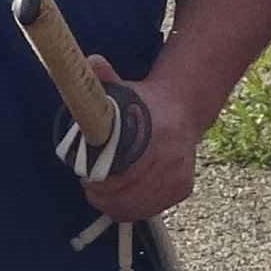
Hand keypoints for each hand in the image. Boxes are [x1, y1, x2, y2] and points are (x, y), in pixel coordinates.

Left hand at [70, 73, 202, 232]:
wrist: (182, 110)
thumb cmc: (145, 103)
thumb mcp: (124, 89)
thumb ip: (104, 78)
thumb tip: (91, 62)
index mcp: (160, 132)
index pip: (127, 172)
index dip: (102, 181)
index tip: (86, 178)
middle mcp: (174, 157)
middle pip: (130, 193)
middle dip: (104, 194)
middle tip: (90, 186)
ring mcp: (180, 175)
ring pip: (139, 206)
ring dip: (115, 204)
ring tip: (101, 193)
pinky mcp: (183, 189)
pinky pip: (150, 209)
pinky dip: (132, 208)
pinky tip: (120, 198)